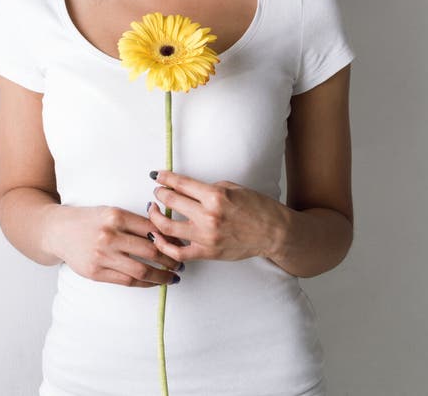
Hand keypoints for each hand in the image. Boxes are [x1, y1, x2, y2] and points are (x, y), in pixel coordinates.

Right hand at [46, 204, 183, 287]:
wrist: (59, 231)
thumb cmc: (89, 220)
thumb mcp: (111, 212)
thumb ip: (134, 222)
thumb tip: (163, 233)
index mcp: (116, 216)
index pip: (151, 228)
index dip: (169, 238)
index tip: (180, 243)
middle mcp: (109, 235)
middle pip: (150, 251)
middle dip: (170, 259)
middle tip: (181, 262)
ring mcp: (102, 255)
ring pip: (141, 269)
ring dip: (162, 275)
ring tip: (173, 276)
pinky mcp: (96, 272)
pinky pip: (127, 281)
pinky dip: (145, 283)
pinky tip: (154, 282)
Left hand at [147, 170, 285, 262]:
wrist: (273, 232)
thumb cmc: (257, 207)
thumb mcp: (233, 187)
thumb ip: (209, 188)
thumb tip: (187, 188)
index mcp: (215, 196)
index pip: (181, 184)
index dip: (165, 178)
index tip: (157, 175)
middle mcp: (208, 216)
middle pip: (171, 202)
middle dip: (160, 193)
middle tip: (157, 191)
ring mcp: (206, 236)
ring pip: (167, 228)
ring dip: (155, 217)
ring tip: (154, 210)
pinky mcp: (207, 253)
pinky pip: (178, 252)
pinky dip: (164, 246)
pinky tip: (158, 237)